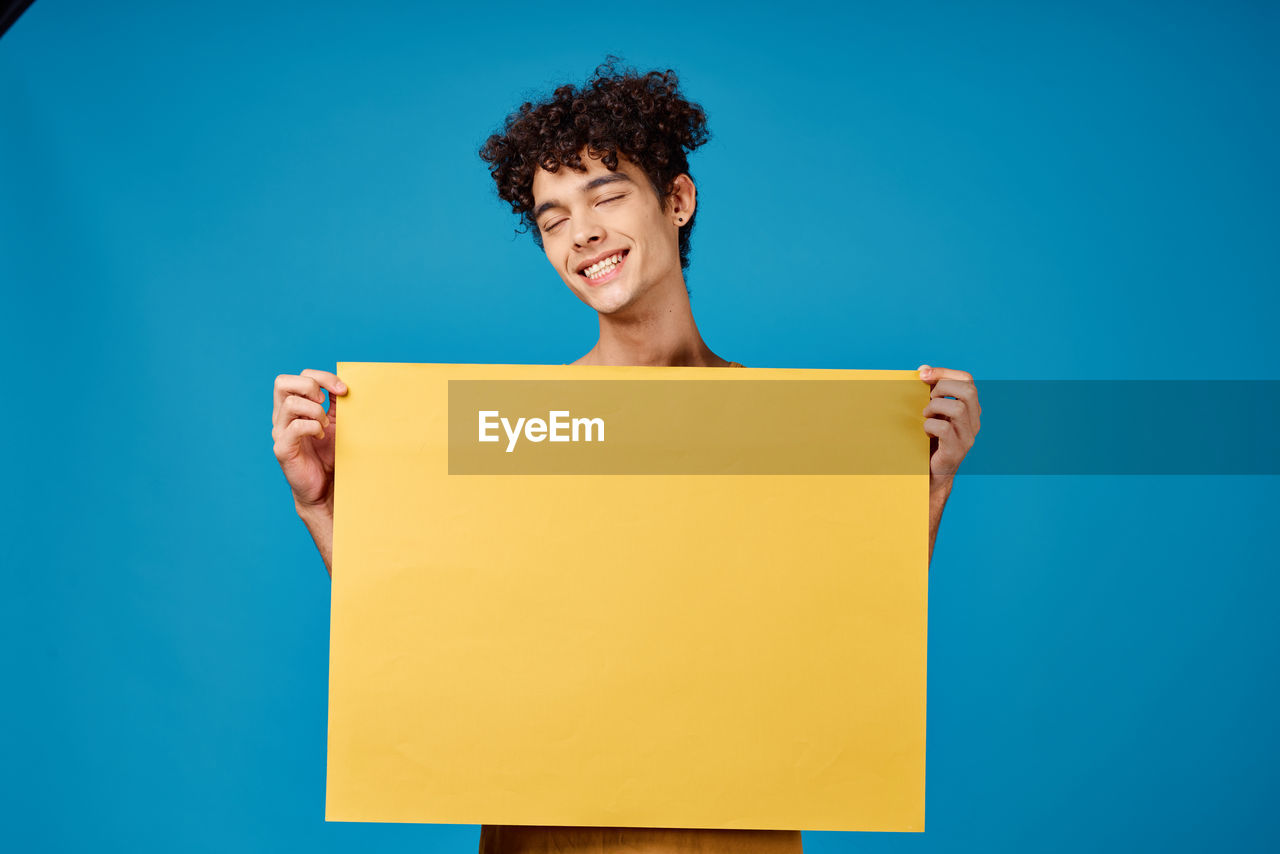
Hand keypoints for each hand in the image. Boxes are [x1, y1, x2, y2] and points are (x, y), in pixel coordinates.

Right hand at [272, 368, 347, 512]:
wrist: (325, 486)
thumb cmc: (329, 453)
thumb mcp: (336, 422)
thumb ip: (336, 403)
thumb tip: (345, 384)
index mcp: (294, 406)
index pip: (300, 376)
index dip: (323, 377)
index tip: (343, 390)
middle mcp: (282, 416)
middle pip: (282, 382)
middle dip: (310, 386)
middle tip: (325, 402)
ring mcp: (280, 432)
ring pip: (290, 403)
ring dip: (315, 411)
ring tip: (325, 425)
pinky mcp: (282, 448)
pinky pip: (294, 428)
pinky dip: (312, 427)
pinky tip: (321, 436)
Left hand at [918, 365, 980, 483]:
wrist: (932, 472)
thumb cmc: (931, 438)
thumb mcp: (932, 411)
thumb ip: (930, 390)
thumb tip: (924, 368)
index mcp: (971, 408)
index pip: (967, 379)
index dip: (944, 372)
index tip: (922, 374)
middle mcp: (974, 421)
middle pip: (969, 391)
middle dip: (943, 388)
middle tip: (928, 398)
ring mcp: (967, 436)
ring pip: (959, 409)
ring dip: (935, 407)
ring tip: (926, 415)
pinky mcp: (956, 450)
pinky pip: (945, 430)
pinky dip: (930, 426)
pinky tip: (926, 432)